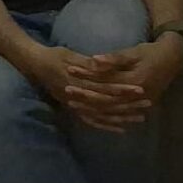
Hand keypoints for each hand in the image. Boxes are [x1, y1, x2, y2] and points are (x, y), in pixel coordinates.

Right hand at [19, 44, 149, 131]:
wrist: (35, 64)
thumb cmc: (54, 55)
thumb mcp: (70, 54)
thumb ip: (86, 63)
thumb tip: (102, 66)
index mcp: (77, 81)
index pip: (104, 87)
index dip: (122, 89)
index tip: (140, 90)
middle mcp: (77, 96)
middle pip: (106, 103)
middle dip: (127, 104)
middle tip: (147, 104)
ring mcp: (75, 104)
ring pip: (101, 114)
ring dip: (121, 117)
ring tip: (140, 117)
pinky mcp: (73, 108)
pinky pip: (91, 120)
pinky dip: (105, 125)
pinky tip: (120, 128)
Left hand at [65, 36, 182, 123]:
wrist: (174, 59)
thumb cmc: (151, 52)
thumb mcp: (133, 52)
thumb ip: (114, 59)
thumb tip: (93, 61)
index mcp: (133, 81)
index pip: (104, 80)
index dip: (86, 76)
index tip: (69, 70)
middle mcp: (135, 96)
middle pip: (105, 98)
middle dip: (85, 95)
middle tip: (66, 91)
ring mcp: (138, 103)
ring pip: (111, 109)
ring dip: (92, 108)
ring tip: (73, 105)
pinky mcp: (139, 105)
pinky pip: (120, 115)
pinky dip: (105, 117)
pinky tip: (91, 116)